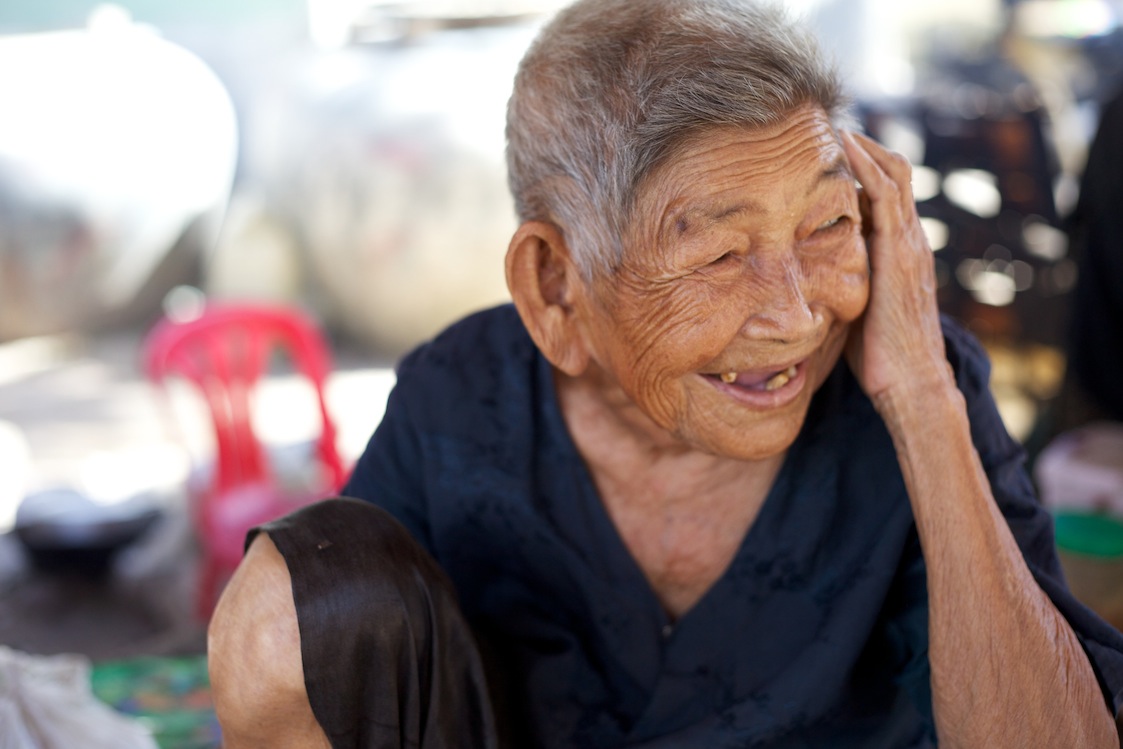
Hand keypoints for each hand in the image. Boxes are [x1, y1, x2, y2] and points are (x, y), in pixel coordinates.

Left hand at [840, 130, 951, 406]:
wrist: (911, 382)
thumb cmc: (879, 356)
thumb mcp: (856, 307)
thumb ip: (842, 282)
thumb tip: (805, 277)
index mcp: (899, 253)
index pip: (886, 195)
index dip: (864, 169)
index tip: (832, 152)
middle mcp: (909, 241)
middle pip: (894, 174)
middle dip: (866, 147)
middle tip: (832, 125)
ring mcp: (907, 245)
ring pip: (893, 176)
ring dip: (865, 147)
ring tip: (837, 123)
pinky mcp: (898, 254)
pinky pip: (884, 197)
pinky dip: (867, 166)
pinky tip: (846, 147)